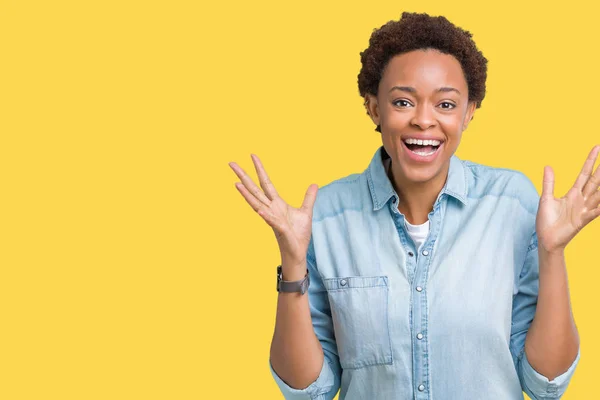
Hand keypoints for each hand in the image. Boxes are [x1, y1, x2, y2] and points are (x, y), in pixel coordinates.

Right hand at [229, 154, 317, 268]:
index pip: (266, 183)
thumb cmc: (298, 234)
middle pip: (254, 190)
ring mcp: (273, 219)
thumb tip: (314, 184)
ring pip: (257, 204)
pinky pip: (271, 221)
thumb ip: (308, 197)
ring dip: (247, 195)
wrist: (297, 252)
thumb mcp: (306, 212)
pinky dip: (265, 215)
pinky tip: (259, 209)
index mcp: (276, 203)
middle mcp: (271, 209)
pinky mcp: (280, 230)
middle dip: (243, 177)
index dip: (260, 169)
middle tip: (231, 163)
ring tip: (237, 184)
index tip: (252, 155)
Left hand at [536, 145, 599, 253]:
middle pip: (594, 181)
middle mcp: (581, 200)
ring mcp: (583, 209)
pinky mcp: (582, 220)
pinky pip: (595, 212)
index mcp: (573, 193)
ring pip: (598, 194)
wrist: (546, 238)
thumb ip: (549, 182)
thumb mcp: (546, 198)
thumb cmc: (546, 220)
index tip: (597, 148)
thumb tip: (548, 166)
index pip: (584, 174)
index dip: (590, 161)